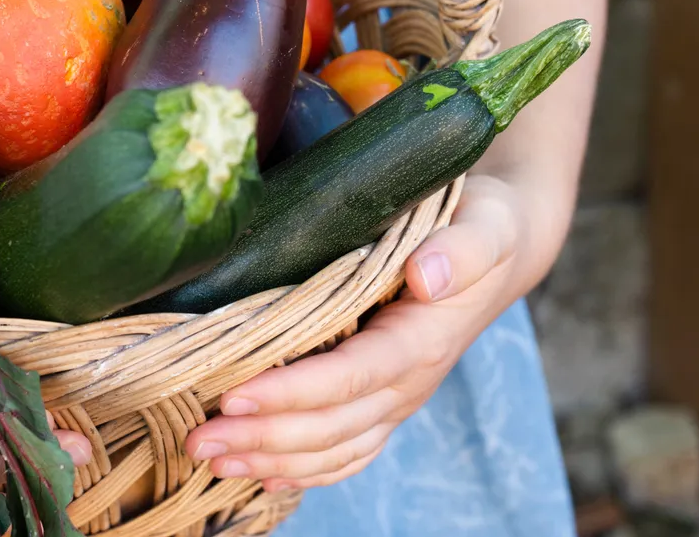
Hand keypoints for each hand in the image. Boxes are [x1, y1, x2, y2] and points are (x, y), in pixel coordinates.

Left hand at [186, 173, 564, 491]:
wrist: (500, 253)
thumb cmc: (481, 227)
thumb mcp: (484, 224)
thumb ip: (462, 248)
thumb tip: (424, 275)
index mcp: (424, 340)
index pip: (353, 376)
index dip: (294, 392)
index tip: (234, 395)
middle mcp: (409, 382)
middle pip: (332, 426)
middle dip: (263, 437)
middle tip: (198, 439)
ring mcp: (395, 399)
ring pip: (332, 449)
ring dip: (270, 460)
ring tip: (209, 458)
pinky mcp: (383, 403)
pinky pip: (344, 453)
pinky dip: (300, 470)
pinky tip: (255, 473)